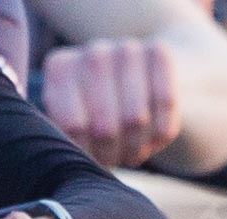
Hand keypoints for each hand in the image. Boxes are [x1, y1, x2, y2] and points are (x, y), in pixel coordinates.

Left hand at [41, 38, 180, 167]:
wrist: (140, 78)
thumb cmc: (99, 111)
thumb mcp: (74, 122)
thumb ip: (65, 137)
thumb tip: (71, 160)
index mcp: (61, 69)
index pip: (74, 127)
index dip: (87, 154)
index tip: (92, 161)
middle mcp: (92, 53)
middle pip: (105, 127)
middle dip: (113, 154)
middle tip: (115, 159)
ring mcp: (126, 48)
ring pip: (137, 118)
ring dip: (137, 148)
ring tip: (132, 152)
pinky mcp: (159, 51)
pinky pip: (165, 103)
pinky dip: (162, 132)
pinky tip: (154, 138)